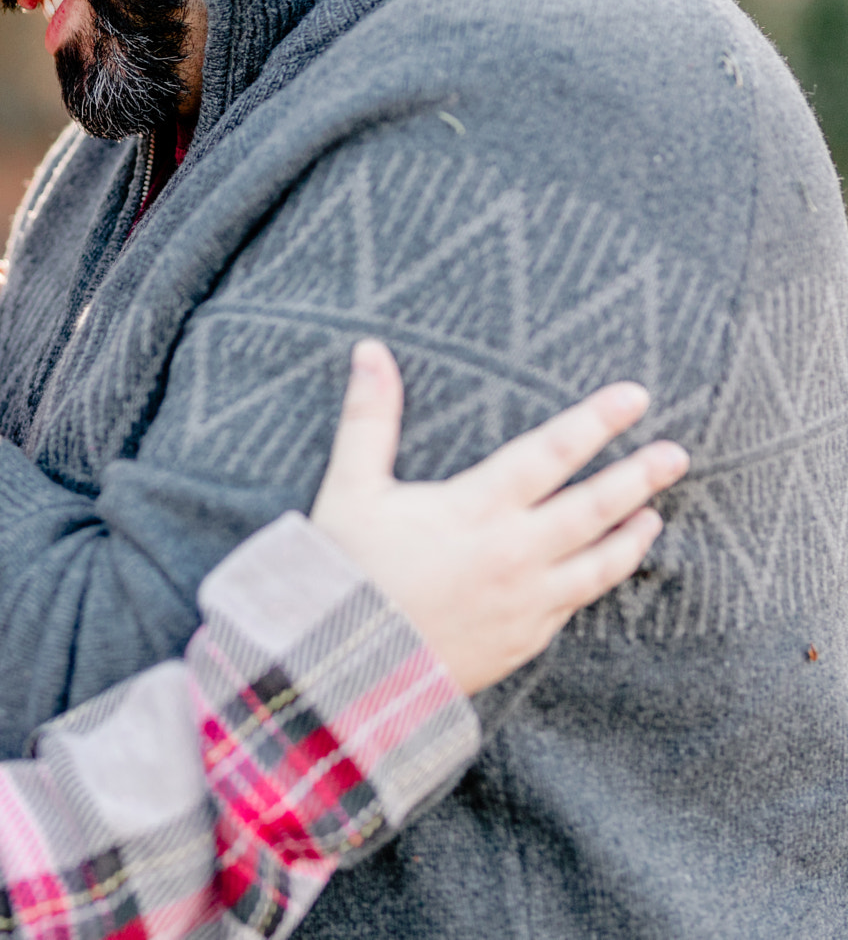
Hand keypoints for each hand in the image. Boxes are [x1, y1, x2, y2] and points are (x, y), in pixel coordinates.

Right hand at [311, 339, 685, 694]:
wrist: (343, 666)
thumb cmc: (345, 570)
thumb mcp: (351, 486)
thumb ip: (369, 416)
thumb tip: (370, 351)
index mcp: (476, 508)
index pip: (551, 452)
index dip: (596, 421)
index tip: (635, 396)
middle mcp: (514, 553)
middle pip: (594, 507)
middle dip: (639, 475)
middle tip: (676, 454)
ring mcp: (525, 601)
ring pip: (599, 563)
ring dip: (633, 534)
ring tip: (656, 513)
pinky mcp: (523, 640)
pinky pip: (575, 604)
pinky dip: (601, 580)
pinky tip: (607, 569)